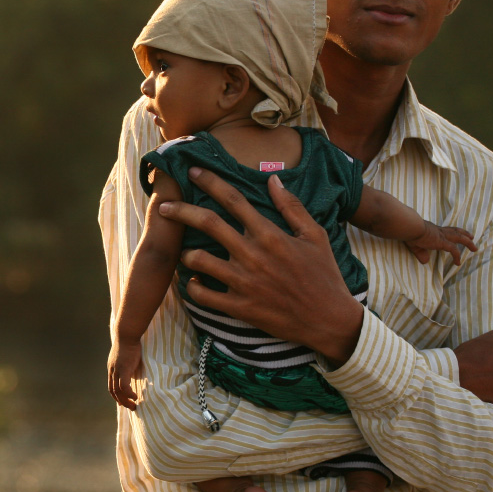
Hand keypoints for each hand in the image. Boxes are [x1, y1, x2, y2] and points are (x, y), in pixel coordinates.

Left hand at [108, 340, 144, 409]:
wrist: (126, 334)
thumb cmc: (130, 342)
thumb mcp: (126, 356)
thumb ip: (127, 364)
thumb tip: (133, 370)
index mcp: (112, 368)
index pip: (111, 386)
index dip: (116, 396)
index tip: (122, 402)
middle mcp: (112, 370)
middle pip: (113, 391)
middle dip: (121, 401)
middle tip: (131, 407)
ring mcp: (116, 370)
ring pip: (117, 391)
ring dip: (125, 400)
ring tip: (134, 406)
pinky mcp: (123, 369)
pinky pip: (123, 386)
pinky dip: (128, 394)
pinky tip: (135, 397)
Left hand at [157, 170, 364, 362]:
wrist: (329, 319)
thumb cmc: (324, 275)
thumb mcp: (315, 236)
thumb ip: (292, 207)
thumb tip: (273, 179)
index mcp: (270, 234)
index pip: (233, 200)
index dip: (210, 182)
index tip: (192, 172)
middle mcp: (253, 255)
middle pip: (208, 224)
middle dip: (181, 211)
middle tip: (163, 207)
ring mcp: (244, 282)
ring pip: (200, 260)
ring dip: (186, 254)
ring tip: (184, 253)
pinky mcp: (240, 307)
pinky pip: (204, 296)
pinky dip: (193, 287)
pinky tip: (193, 282)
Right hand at [405, 223, 477, 265]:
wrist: (411, 227)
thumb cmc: (410, 232)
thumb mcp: (415, 243)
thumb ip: (420, 252)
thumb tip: (425, 261)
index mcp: (433, 229)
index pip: (445, 229)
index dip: (452, 231)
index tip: (457, 232)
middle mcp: (439, 231)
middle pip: (455, 231)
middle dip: (464, 233)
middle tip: (472, 236)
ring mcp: (442, 236)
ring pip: (459, 238)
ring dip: (468, 243)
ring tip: (474, 248)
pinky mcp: (442, 242)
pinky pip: (453, 250)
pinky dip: (457, 256)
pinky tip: (458, 263)